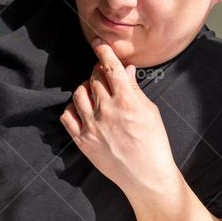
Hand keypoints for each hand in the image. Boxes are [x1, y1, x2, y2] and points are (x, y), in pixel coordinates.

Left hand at [60, 38, 178, 193]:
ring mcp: (92, 126)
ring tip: (95, 92)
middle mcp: (106, 110)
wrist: (145, 176)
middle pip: (94, 78)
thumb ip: (134, 89)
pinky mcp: (82, 140)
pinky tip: (82, 109)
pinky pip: (67, 115)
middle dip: (97, 70)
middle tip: (103, 72)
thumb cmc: (154, 144)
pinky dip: (72, 107)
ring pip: (79, 93)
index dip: (103, 51)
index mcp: (126, 101)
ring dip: (86, 87)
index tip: (99, 44)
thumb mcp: (150, 111)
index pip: (111, 67)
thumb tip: (126, 69)